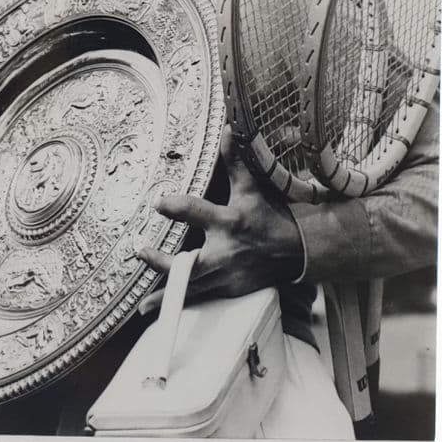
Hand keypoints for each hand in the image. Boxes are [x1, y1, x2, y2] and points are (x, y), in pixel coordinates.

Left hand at [137, 126, 303, 313]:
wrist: (299, 252)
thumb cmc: (271, 217)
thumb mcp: (252, 189)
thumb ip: (235, 161)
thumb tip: (227, 129)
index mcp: (229, 222)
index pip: (199, 212)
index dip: (177, 207)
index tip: (158, 203)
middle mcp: (226, 251)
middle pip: (191, 262)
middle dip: (165, 262)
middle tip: (142, 254)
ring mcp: (227, 275)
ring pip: (193, 287)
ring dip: (166, 294)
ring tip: (143, 304)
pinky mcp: (229, 290)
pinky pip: (200, 298)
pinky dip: (180, 304)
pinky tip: (156, 313)